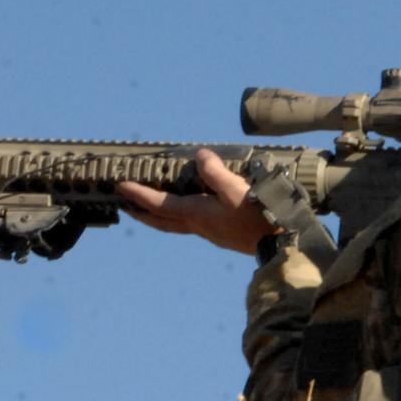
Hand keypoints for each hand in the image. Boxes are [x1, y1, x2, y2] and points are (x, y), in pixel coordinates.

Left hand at [117, 148, 278, 254]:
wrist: (279, 245)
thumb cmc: (258, 218)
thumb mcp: (235, 190)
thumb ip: (215, 171)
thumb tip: (200, 156)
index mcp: (195, 213)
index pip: (158, 203)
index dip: (138, 193)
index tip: (120, 184)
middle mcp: (198, 226)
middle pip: (161, 221)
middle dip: (142, 213)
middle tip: (127, 205)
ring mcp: (210, 234)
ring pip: (174, 225)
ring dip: (158, 218)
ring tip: (151, 210)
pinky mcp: (222, 237)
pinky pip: (190, 226)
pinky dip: (178, 219)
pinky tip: (190, 214)